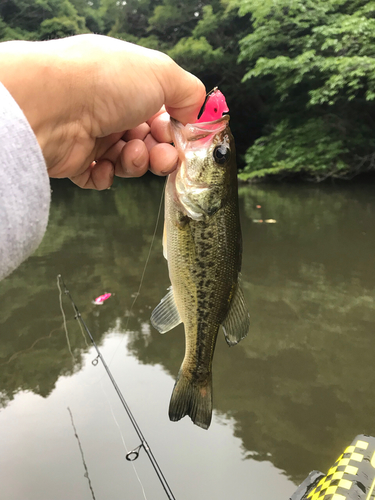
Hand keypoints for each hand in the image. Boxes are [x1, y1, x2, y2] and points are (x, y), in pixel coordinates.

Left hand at [0, 35, 205, 188]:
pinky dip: (108, 176)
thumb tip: (200, 112)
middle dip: (161, 153)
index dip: (177, 130)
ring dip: (136, 163)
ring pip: (128, 161)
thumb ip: (190, 92)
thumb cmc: (105, 82)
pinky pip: (102, 177)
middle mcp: (111, 108)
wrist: (53, 106)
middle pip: (149, 141)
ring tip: (130, 153)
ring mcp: (93, 134)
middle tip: (163, 158)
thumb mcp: (162, 73)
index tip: (186, 142)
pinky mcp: (76, 161)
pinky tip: (105, 166)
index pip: (162, 113)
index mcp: (130, 84)